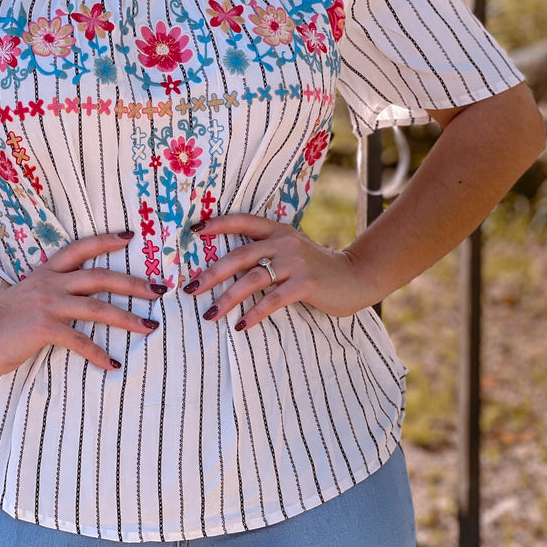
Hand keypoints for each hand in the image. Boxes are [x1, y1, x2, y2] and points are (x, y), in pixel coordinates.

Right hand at [0, 232, 164, 373]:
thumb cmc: (0, 320)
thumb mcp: (24, 294)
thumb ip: (45, 290)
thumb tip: (62, 293)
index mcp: (46, 273)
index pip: (80, 248)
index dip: (105, 240)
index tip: (130, 236)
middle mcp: (50, 284)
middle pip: (100, 276)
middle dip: (133, 283)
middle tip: (158, 290)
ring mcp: (48, 304)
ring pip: (97, 306)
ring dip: (127, 317)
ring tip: (150, 327)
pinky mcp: (44, 328)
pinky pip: (79, 340)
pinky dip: (98, 353)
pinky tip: (112, 364)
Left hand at [185, 215, 376, 328]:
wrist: (355, 277)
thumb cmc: (316, 268)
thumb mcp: (291, 250)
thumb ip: (266, 251)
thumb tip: (227, 266)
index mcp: (278, 231)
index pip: (243, 221)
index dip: (219, 223)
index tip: (194, 230)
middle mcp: (284, 242)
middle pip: (240, 255)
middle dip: (212, 273)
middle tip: (191, 288)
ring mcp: (295, 262)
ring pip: (253, 279)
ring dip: (228, 298)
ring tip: (210, 314)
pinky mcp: (306, 284)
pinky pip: (273, 299)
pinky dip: (255, 313)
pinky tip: (241, 325)